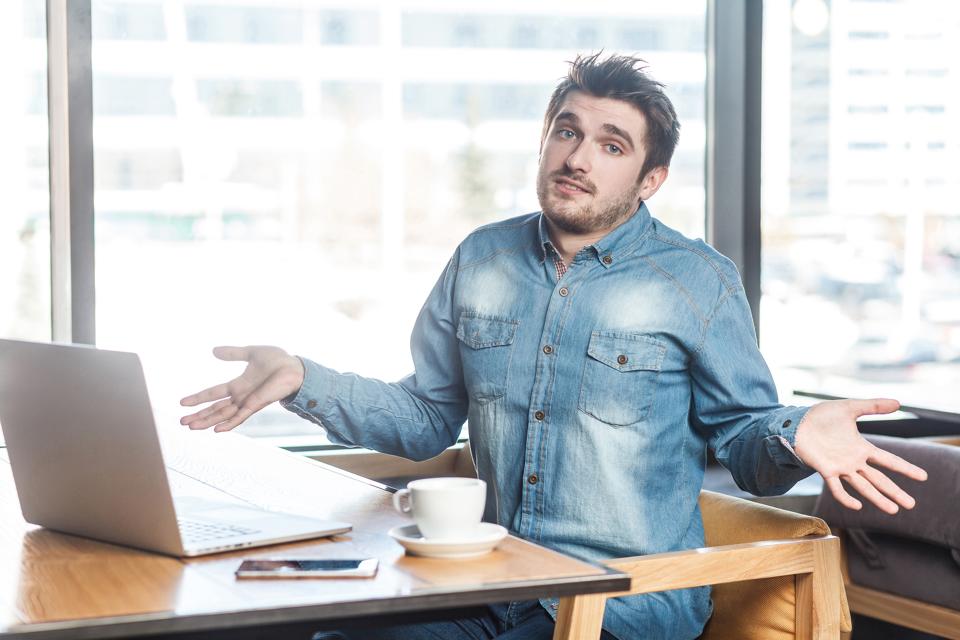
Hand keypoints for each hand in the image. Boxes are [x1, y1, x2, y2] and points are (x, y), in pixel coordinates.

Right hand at [179, 346, 304, 431]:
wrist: (295, 367)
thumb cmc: (278, 361)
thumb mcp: (251, 353)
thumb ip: (233, 353)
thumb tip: (214, 350)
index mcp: (239, 385)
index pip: (214, 393)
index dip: (199, 398)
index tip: (182, 402)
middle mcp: (241, 396)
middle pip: (216, 409)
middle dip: (199, 415)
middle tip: (181, 422)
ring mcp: (248, 402)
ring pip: (224, 415)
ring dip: (207, 421)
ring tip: (191, 427)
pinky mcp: (256, 404)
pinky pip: (240, 416)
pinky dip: (229, 423)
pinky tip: (217, 430)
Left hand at [793, 398, 927, 513]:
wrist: (796, 422)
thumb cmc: (821, 416)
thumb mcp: (849, 408)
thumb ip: (873, 406)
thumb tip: (898, 402)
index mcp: (861, 448)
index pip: (888, 460)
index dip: (905, 468)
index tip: (923, 477)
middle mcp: (853, 461)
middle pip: (879, 479)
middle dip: (895, 491)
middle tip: (911, 505)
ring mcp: (840, 468)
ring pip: (863, 487)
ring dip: (878, 498)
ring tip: (893, 510)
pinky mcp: (825, 470)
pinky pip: (837, 488)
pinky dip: (846, 498)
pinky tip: (858, 506)